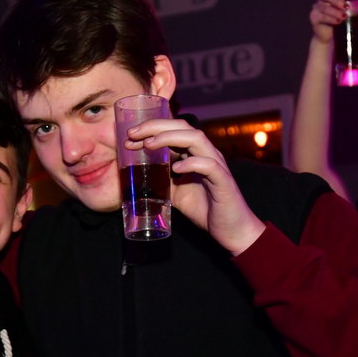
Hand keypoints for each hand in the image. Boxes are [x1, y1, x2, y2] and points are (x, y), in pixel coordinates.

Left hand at [126, 118, 265, 254]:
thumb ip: (162, 179)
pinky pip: (209, 166)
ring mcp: (216, 165)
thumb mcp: (175, 191)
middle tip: (132, 134)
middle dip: (156, 127)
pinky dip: (192, 163)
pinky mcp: (223, 181)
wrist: (229, 229)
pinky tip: (176, 168)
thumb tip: (139, 173)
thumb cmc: (204, 208)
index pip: (173, 130)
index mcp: (195, 153)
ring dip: (170, 138)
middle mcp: (206, 154)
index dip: (151, 129)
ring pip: (196, 139)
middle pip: (183, 127)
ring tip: (149, 144)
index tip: (129, 137)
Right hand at [312, 0, 357, 43]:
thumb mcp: (351, 13)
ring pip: (326, 8)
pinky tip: (335, 22)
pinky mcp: (313, 16)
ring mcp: (316, 8)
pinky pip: (322, 16)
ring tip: (341, 19)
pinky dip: (330, 19)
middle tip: (344, 10)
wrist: (330, 35)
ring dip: (335, 13)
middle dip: (337, 2)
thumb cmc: (340, 22)